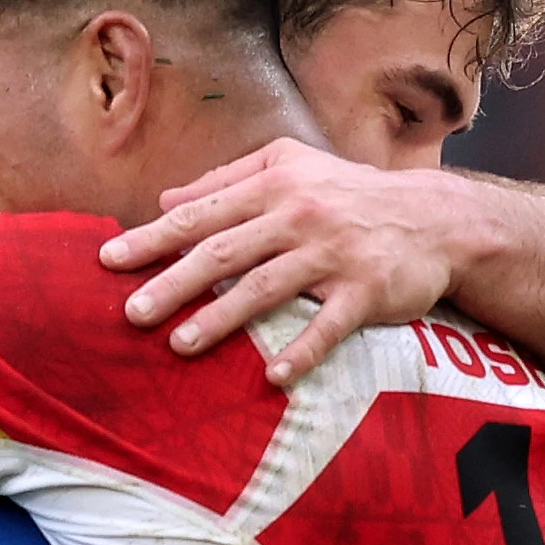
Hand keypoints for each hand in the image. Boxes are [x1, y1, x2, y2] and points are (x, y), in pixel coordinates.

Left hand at [100, 138, 500, 386]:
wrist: (435, 217)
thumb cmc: (351, 194)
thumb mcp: (291, 168)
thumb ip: (227, 182)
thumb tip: (164, 201)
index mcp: (274, 186)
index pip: (201, 215)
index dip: (153, 239)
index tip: (108, 261)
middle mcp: (299, 217)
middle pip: (223, 253)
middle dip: (173, 283)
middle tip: (130, 313)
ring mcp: (334, 255)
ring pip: (267, 288)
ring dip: (222, 319)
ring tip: (181, 346)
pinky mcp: (367, 290)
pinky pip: (329, 326)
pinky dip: (302, 351)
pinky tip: (273, 376)